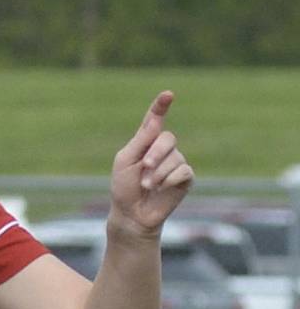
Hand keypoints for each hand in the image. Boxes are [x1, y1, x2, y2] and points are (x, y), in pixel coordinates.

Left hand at [109, 92, 193, 235]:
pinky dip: (169, 180)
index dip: (161, 106)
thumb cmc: (124, 188)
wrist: (132, 214)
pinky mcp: (185, 177)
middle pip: (168, 138)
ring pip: (175, 157)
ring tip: (147, 185)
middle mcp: (163, 149)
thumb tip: (155, 121)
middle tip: (145, 167)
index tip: (168, 94)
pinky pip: (182, 171)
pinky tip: (161, 189)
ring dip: (158, 173)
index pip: (155, 119)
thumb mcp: (125, 162)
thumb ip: (140, 141)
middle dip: (156, 153)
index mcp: (146, 142)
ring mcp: (175, 162)